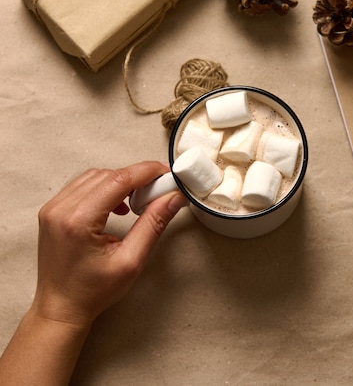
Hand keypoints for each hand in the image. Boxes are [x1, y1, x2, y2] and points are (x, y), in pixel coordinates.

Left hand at [34, 161, 187, 327]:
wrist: (62, 307)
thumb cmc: (93, 291)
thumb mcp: (131, 260)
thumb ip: (153, 224)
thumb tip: (172, 198)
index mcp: (78, 221)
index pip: (118, 180)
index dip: (145, 171)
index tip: (165, 172)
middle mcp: (61, 210)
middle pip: (107, 175)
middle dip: (136, 177)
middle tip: (157, 190)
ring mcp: (53, 209)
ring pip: (94, 177)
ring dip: (120, 182)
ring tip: (138, 200)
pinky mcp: (53, 211)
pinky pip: (82, 186)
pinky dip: (104, 188)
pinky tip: (118, 206)